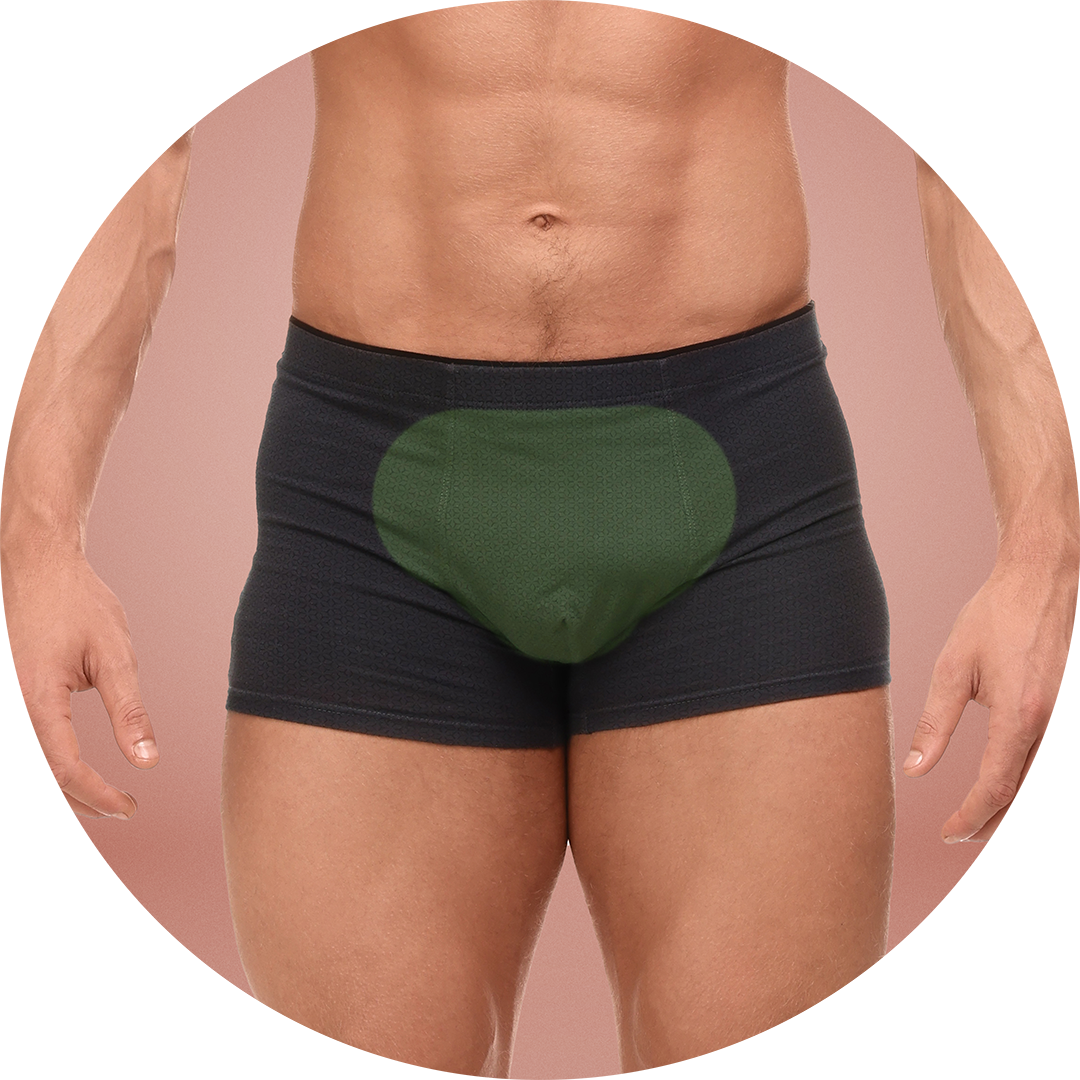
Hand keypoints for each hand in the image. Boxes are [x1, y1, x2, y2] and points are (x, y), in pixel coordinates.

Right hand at [2, 542, 158, 818]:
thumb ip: (129, 711)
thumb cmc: (79, 605)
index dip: (96, 795)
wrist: (37, 567)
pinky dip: (37, 766)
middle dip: (76, 800)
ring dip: (52, 790)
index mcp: (33, 697)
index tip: (129, 807)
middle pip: (32, 776)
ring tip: (99, 797)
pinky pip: (13, 745)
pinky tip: (70, 775)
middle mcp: (3, 704)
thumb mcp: (116, 656)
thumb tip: (146, 761)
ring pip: (17, 767)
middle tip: (120, 807)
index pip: (62, 766)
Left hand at [902, 553, 1078, 842]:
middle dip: (992, 817)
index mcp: (1021, 715)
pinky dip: (1027, 774)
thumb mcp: (953, 668)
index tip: (949, 833)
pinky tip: (1001, 780)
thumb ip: (936, 723)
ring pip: (1040, 775)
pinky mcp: (1071, 709)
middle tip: (958, 832)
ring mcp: (1068, 717)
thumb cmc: (994, 618)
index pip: (996, 785)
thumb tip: (916, 769)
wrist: (1042, 582)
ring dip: (1010, 799)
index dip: (972, 816)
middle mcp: (1053, 722)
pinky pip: (1050, 754)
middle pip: (1023, 789)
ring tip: (976, 815)